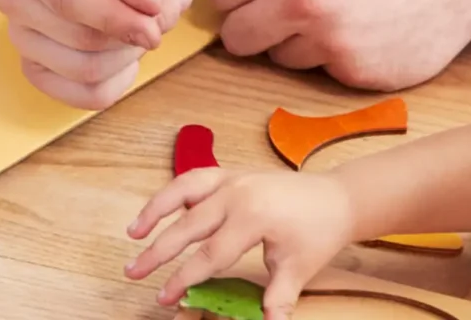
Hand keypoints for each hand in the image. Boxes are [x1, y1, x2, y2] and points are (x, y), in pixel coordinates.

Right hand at [0, 0, 192, 108]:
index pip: (69, 2)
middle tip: (166, 1)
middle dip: (134, 31)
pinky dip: (116, 79)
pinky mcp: (36, 65)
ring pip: (84, 72)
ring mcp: (20, 34)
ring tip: (148, 17)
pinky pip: (81, 95)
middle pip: (81, 42)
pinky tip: (127, 48)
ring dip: (130, 53)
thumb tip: (143, 7)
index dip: (119, 20)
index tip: (158, 22)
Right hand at [127, 167, 357, 312]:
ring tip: (132, 233)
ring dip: (154, 210)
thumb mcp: (298, 268)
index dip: (184, 278)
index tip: (164, 296)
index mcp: (254, 217)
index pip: (209, 255)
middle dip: (157, 252)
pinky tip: (158, 208)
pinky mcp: (231, 173)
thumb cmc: (319, 232)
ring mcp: (232, 179)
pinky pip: (194, 179)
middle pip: (186, 226)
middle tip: (133, 272)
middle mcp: (237, 193)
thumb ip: (276, 297)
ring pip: (182, 191)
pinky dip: (173, 192)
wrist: (337, 197)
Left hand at [205, 0, 470, 89]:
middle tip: (282, 10)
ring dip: (293, 42)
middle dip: (250, 25)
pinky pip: (317, 72)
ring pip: (276, 57)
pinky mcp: (355, 72)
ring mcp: (331, 39)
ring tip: (333, 14)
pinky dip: (330, 56)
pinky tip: (359, 31)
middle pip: (236, 36)